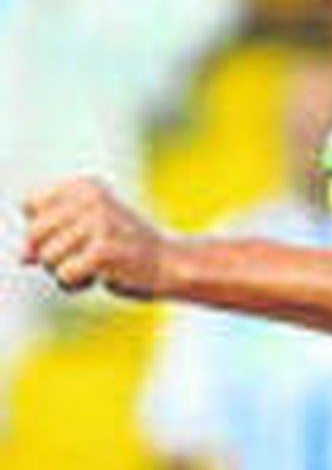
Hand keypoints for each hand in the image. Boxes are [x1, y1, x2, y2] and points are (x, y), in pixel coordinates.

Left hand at [21, 178, 166, 297]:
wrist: (170, 263)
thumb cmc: (123, 249)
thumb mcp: (83, 233)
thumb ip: (48, 238)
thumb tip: (23, 256)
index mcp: (84, 186)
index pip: (30, 204)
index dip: (42, 228)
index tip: (70, 236)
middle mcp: (90, 198)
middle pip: (34, 233)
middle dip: (50, 254)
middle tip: (81, 256)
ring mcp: (99, 223)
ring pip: (46, 257)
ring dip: (65, 272)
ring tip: (94, 266)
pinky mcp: (104, 250)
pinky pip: (64, 275)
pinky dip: (76, 283)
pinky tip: (99, 277)